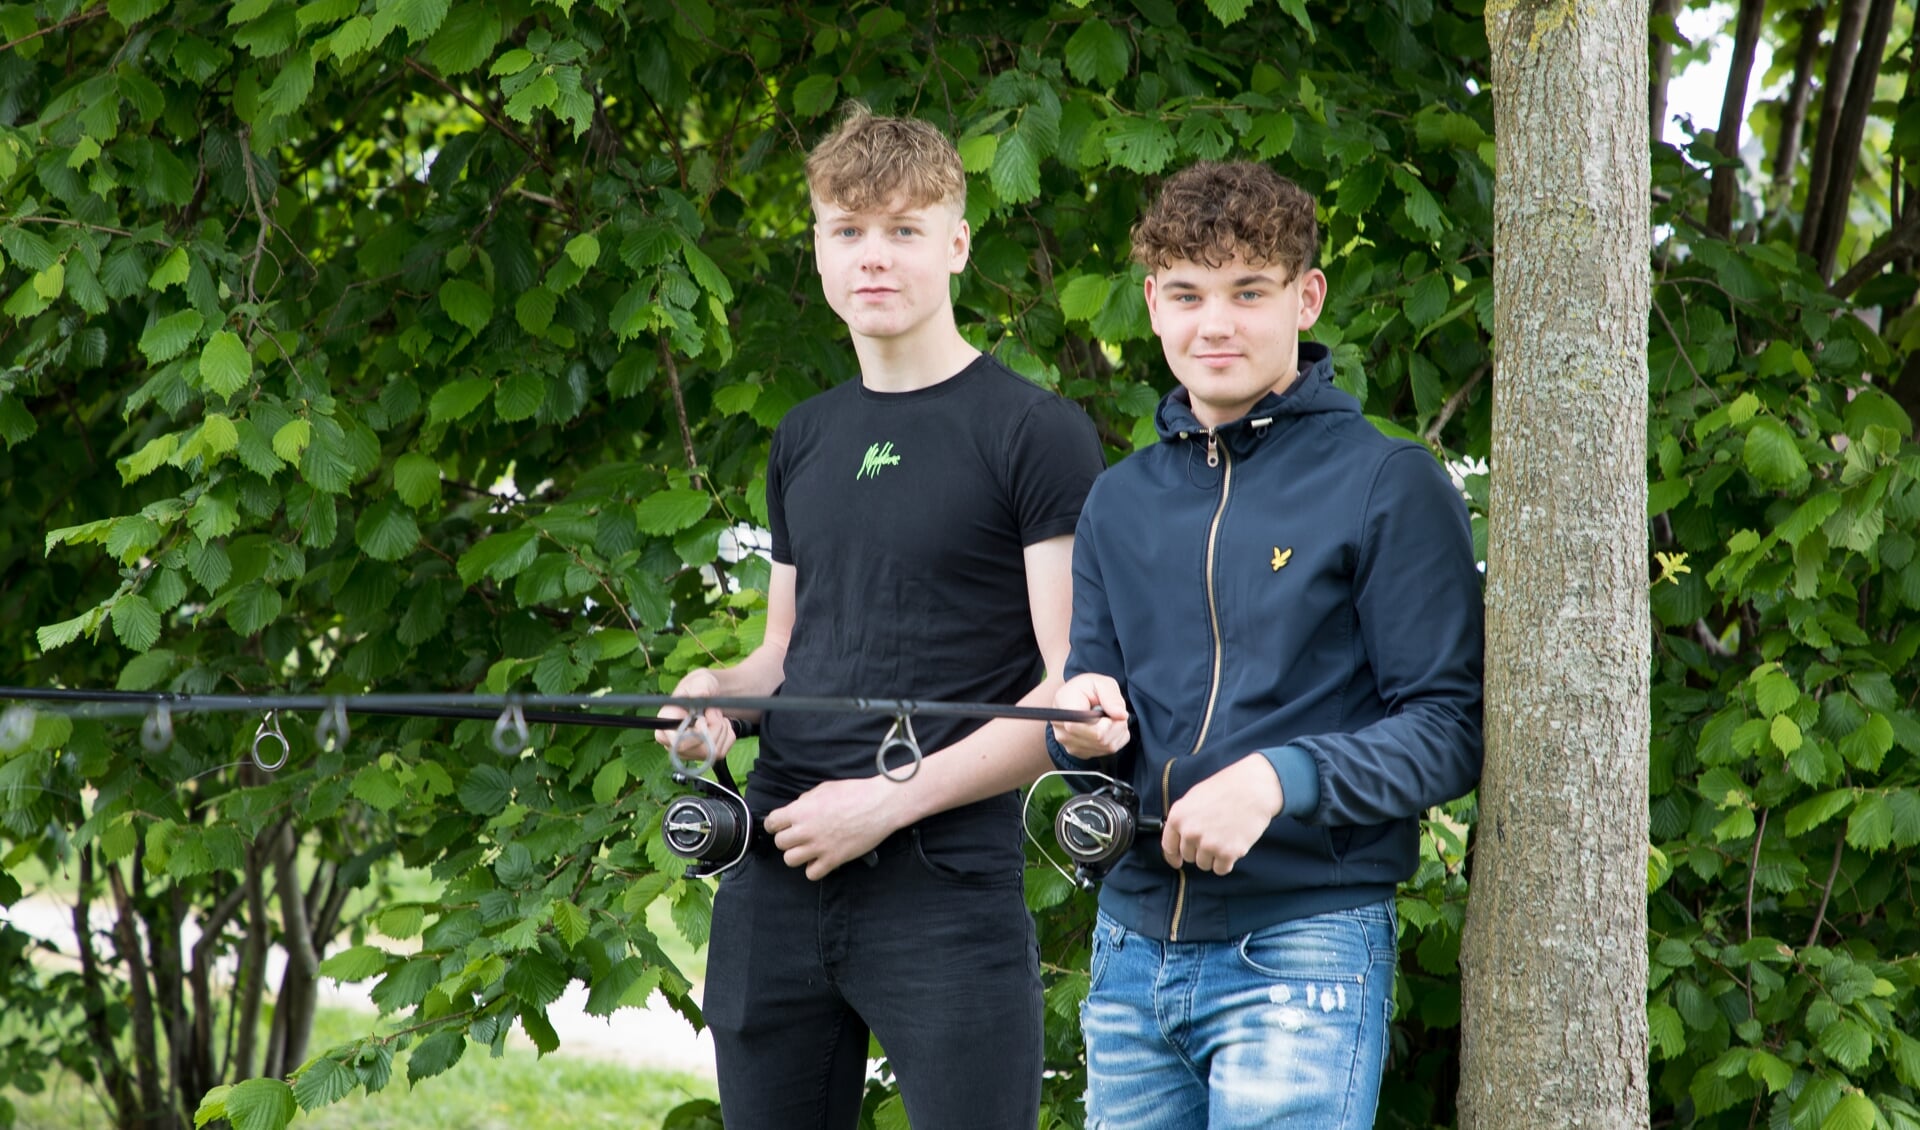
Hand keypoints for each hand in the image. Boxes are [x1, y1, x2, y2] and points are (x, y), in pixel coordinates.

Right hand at [654, 669, 734, 764]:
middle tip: (714, 711)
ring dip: (722, 729)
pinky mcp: (704, 756)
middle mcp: (673, 743)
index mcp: (665, 723)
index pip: (676, 742)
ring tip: (716, 714)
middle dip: (714, 728)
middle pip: (699, 749)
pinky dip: (727, 735)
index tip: (703, 719)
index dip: (695, 735)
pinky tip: (720, 724)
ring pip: (713, 751)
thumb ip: (700, 688)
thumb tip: (702, 694)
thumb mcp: (699, 682)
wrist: (708, 695)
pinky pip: (722, 751)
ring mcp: (689, 752)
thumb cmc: (699, 687)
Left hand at [764, 776, 906, 879]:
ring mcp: (819, 847)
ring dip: (797, 854)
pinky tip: (821, 859)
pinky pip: (811, 874)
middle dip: (787, 839)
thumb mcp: (824, 788)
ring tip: (807, 849)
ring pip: (790, 860)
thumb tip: (798, 808)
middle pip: (780, 843)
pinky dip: (814, 868)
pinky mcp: (833, 860)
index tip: (779, 826)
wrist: (879, 805)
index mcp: (801, 811)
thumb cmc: (854, 793)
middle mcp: (806, 830)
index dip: (775, 824)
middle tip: (798, 836)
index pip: (772, 823)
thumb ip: (806, 801)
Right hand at [1051, 673, 1130, 757]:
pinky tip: (1108, 728)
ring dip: (1117, 732)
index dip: (1100, 726)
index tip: (1109, 717)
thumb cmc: (1087, 689)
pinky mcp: (1080, 753)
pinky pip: (1107, 752)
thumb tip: (1121, 715)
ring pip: (1106, 747)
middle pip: (1099, 740)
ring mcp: (1070, 745)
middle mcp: (1062, 731)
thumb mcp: (1100, 682)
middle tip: (1115, 712)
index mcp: (1063, 707)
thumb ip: (1111, 695)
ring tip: (1111, 718)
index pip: (1078, 727)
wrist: (1075, 699)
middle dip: (1116, 726)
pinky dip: (1114, 740)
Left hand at [1161, 754, 1283, 874]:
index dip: (1173, 856)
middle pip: (1189, 856)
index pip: (1168, 846)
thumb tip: (1179, 838)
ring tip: (1225, 837)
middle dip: (1200, 850)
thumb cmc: (1226, 788)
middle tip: (1215, 835)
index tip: (1177, 862)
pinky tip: (1233, 845)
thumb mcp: (1194, 798)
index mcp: (1178, 817)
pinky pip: (1221, 869)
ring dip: (1214, 856)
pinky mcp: (1228, 853)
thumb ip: (1184, 819)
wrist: (1254, 788)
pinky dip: (1227, 862)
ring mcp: (1208, 844)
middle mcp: (1190, 833)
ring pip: (1204, 864)